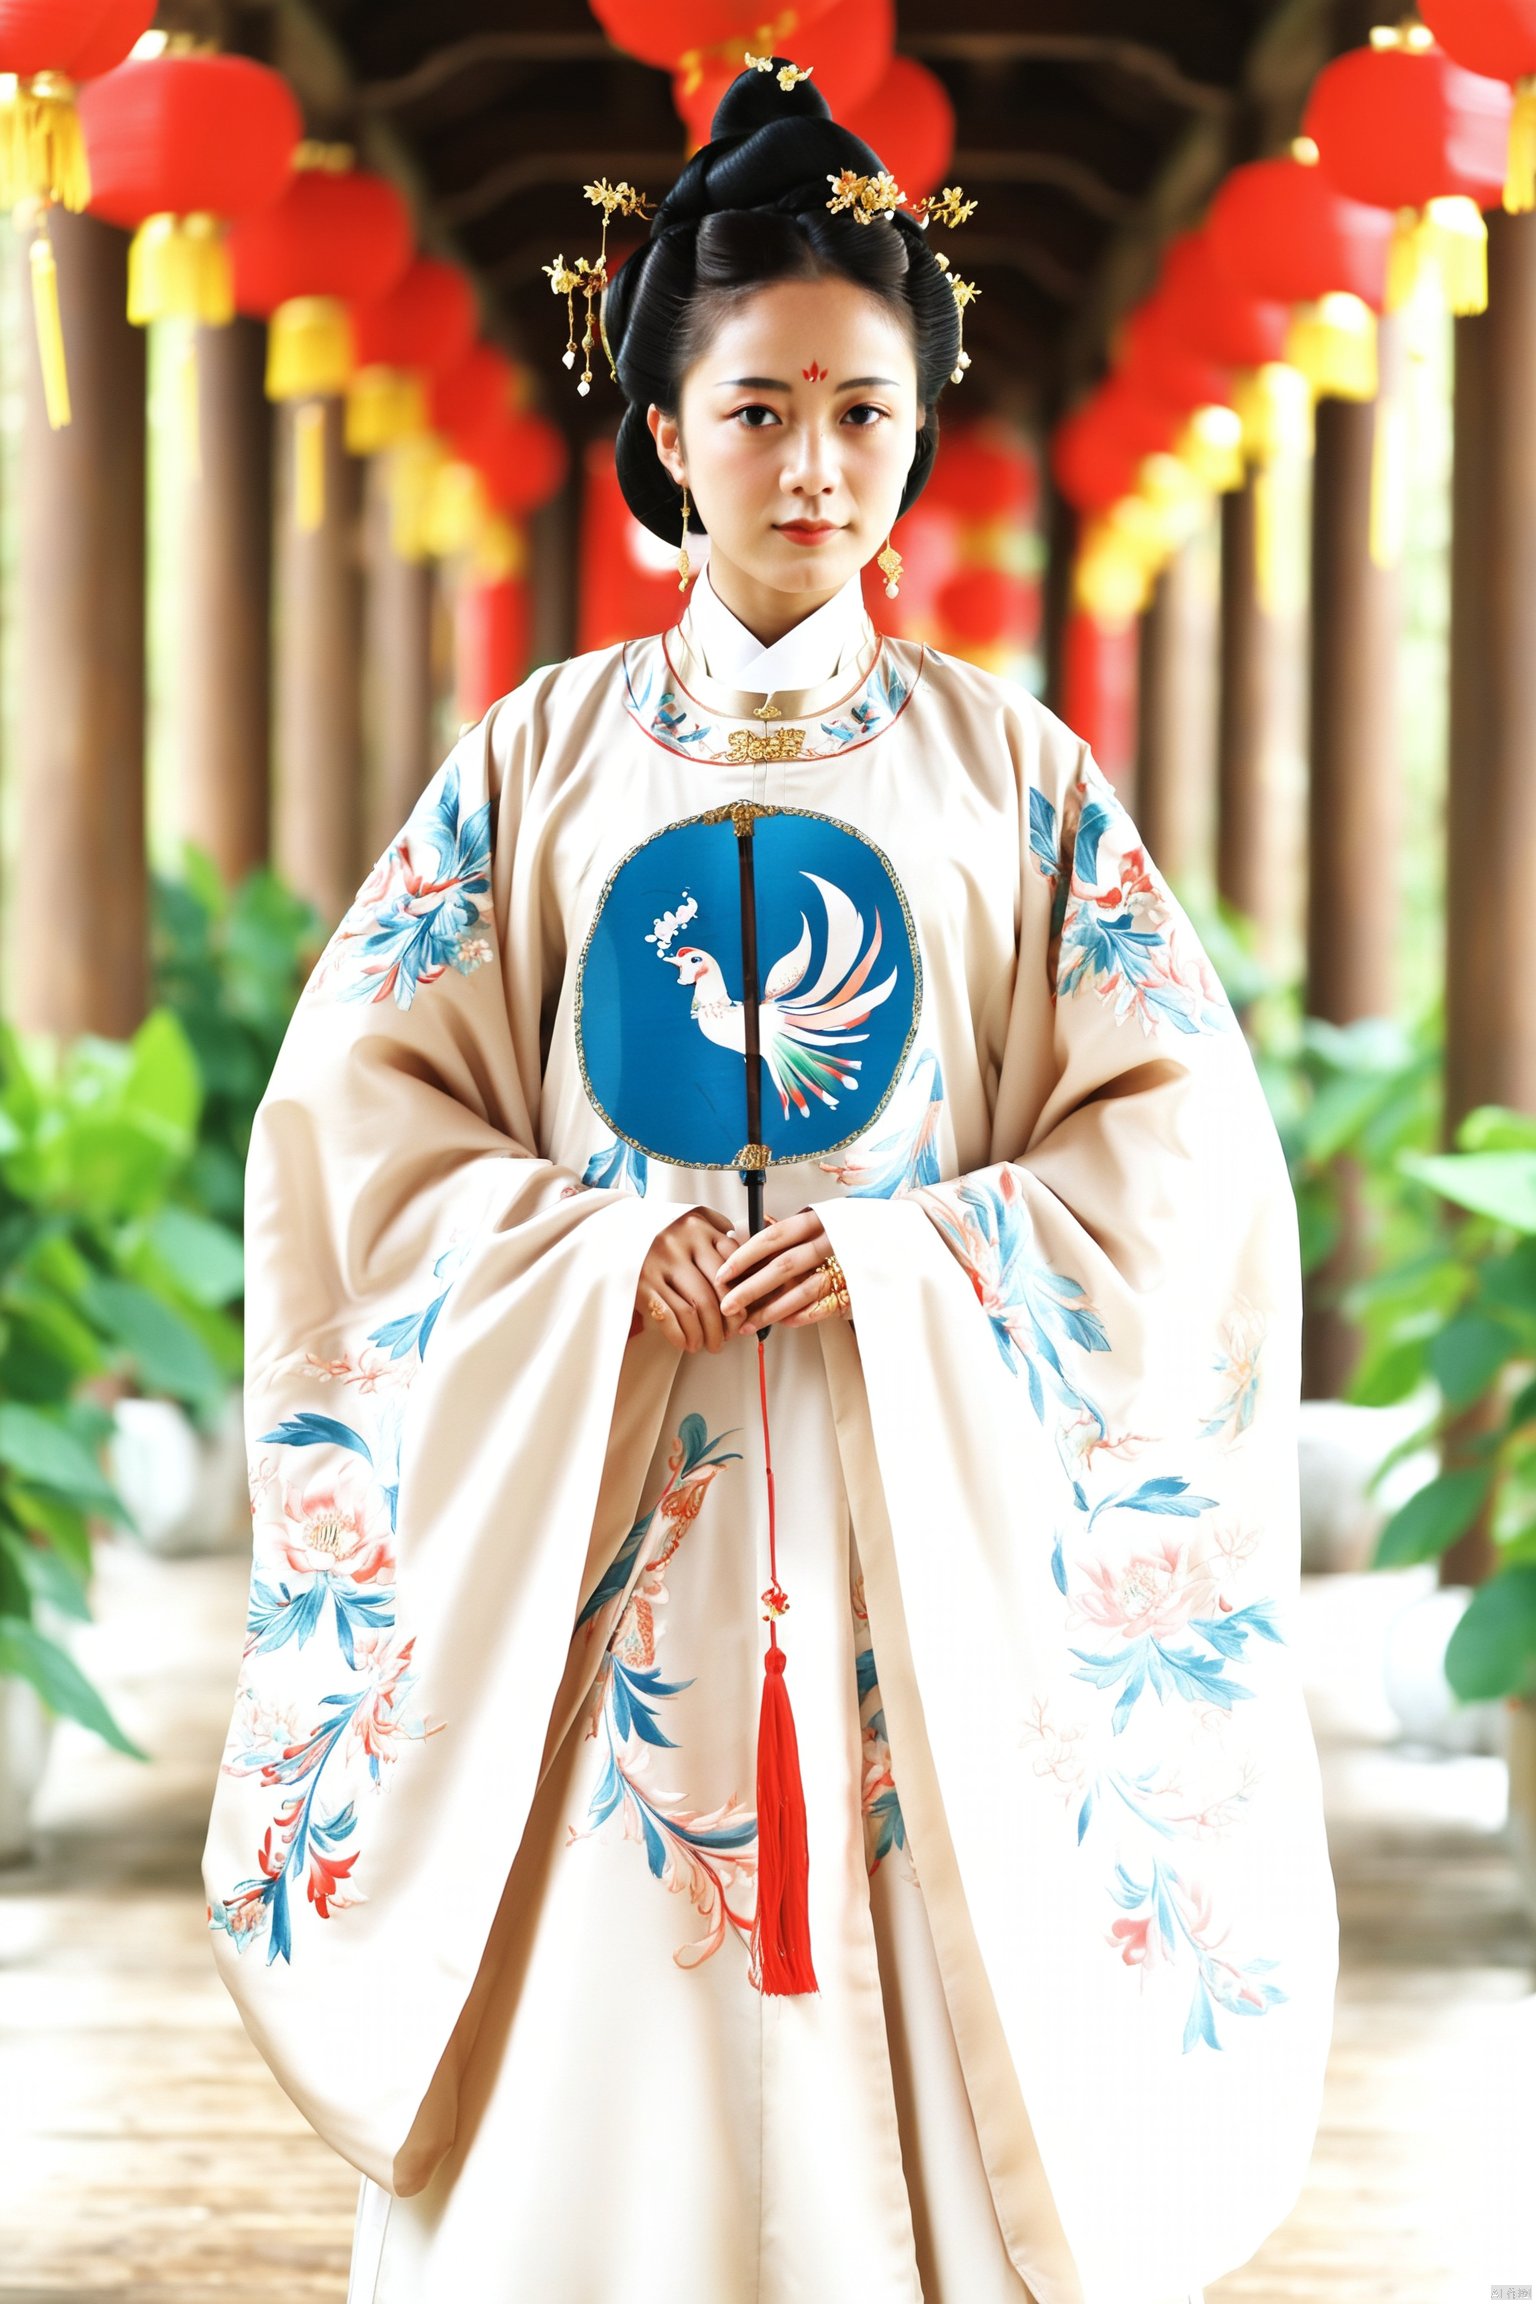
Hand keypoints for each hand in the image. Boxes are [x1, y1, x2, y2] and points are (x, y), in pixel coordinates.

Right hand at [630, 1205, 747, 1353]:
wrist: (609, 1229)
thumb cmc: (658, 1230)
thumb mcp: (688, 1220)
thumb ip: (716, 1233)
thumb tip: (749, 1265)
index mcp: (698, 1226)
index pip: (733, 1265)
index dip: (742, 1296)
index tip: (743, 1314)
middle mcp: (680, 1243)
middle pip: (716, 1291)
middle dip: (727, 1322)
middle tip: (728, 1337)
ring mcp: (658, 1263)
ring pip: (695, 1309)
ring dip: (706, 1335)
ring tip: (708, 1345)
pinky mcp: (639, 1283)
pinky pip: (669, 1317)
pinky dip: (682, 1336)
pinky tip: (687, 1343)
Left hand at [713, 1207, 852, 1332]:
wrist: (893, 1240)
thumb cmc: (848, 1231)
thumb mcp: (820, 1221)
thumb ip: (789, 1233)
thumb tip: (744, 1239)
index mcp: (818, 1221)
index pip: (773, 1238)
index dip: (745, 1257)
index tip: (723, 1274)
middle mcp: (831, 1242)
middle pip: (782, 1266)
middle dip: (750, 1289)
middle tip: (727, 1305)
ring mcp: (846, 1266)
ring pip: (801, 1291)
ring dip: (771, 1311)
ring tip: (748, 1325)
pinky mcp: (857, 1288)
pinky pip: (825, 1306)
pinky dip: (803, 1315)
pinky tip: (784, 1323)